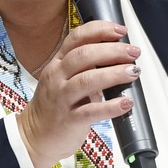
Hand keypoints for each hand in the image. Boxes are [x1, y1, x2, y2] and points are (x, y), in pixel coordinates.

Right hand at [16, 19, 138, 167]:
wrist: (34, 136)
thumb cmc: (54, 107)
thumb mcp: (64, 80)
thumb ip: (86, 67)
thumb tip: (118, 57)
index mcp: (57, 64)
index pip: (77, 38)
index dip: (100, 30)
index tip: (120, 31)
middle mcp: (57, 77)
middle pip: (84, 56)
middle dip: (112, 51)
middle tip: (133, 52)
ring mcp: (61, 98)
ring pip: (87, 80)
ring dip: (114, 74)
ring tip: (133, 72)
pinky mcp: (69, 120)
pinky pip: (92, 111)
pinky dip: (111, 106)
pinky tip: (126, 103)